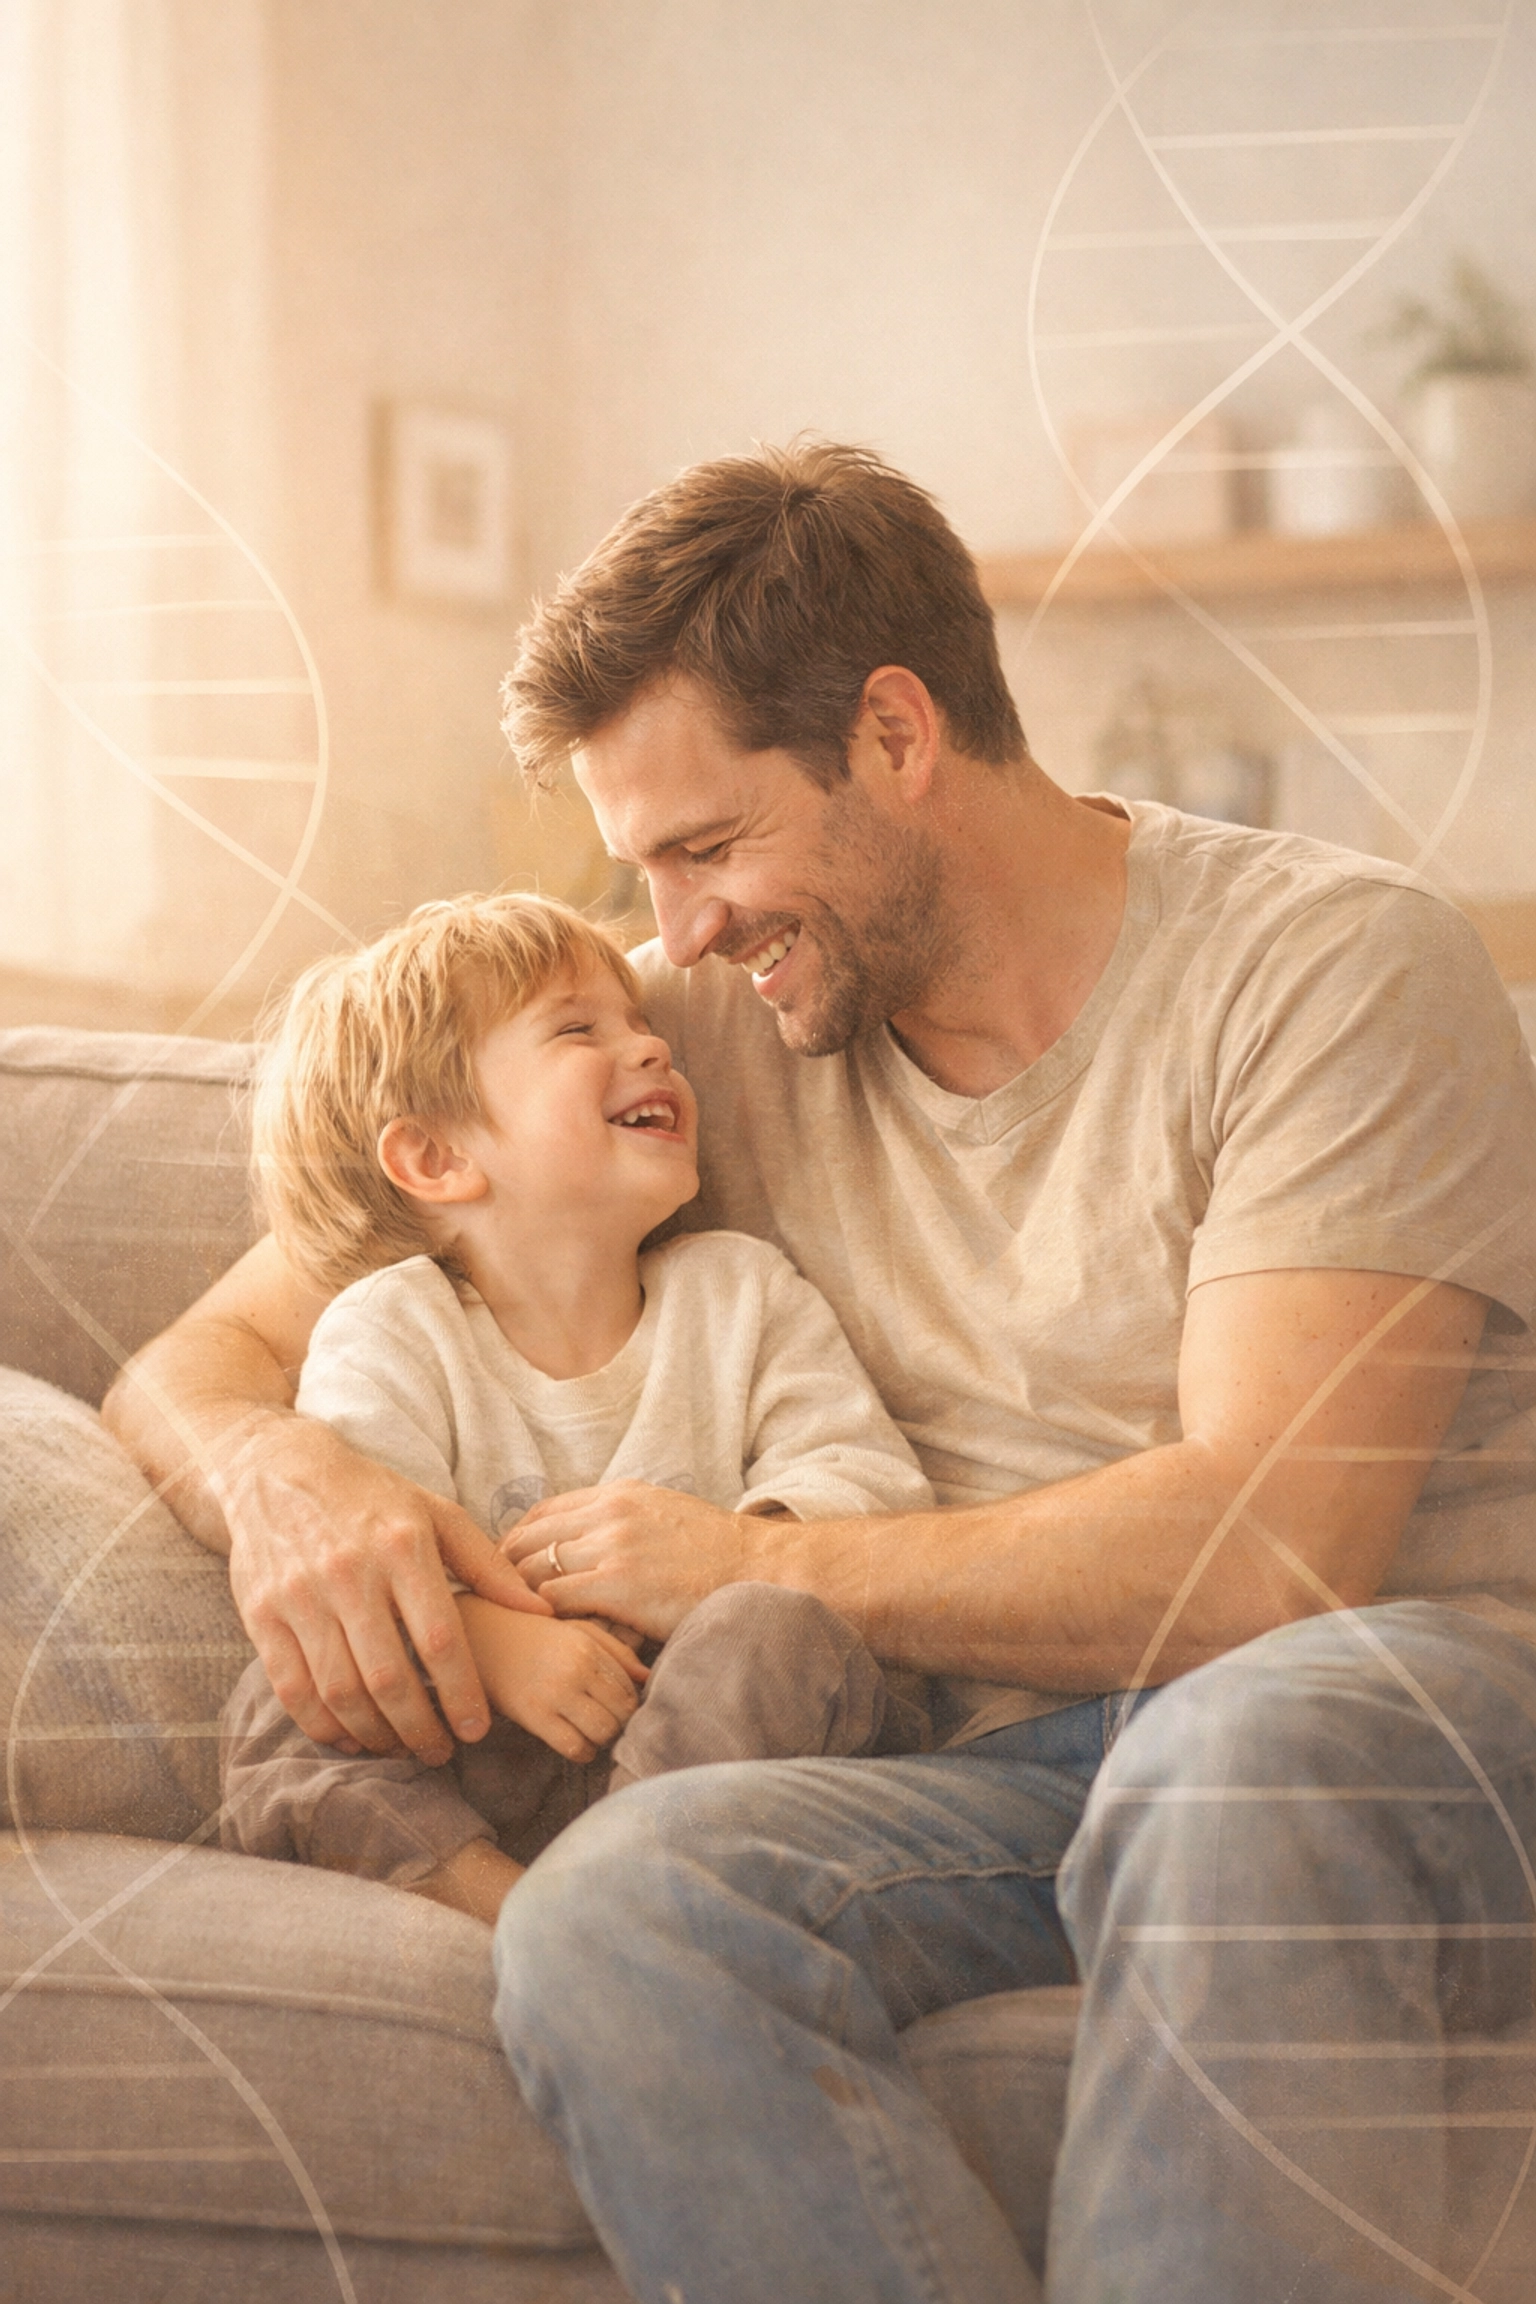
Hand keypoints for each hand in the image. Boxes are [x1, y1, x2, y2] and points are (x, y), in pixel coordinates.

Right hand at [223, 1411, 551, 1764]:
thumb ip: (488, 1566)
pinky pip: (292, 1689)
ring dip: (375, 1734)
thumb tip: (542, 1612)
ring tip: (401, 1748)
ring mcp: (300, 1597)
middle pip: (389, 1678)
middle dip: (420, 1729)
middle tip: (441, 1752)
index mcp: (401, 1547)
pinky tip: (350, 1737)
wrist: (278, 1471)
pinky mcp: (262, 1615)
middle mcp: (349, 1573)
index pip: (440, 1639)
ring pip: (340, 1691)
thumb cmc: (371, 1498)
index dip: (461, 1694)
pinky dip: (322, 1725)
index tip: (477, 1729)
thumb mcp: (436, 1515)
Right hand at [457, 1598, 648, 1761]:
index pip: (630, 1690)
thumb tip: (648, 1677)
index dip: (630, 1703)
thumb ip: (616, 1652)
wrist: (481, 1637)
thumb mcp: (577, 1631)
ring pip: (602, 1733)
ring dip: (602, 1738)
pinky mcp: (533, 1716)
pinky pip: (574, 1748)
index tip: (618, 1706)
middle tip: (608, 1721)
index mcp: (589, 1648)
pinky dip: (583, 1751)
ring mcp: (554, 1695)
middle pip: (621, 1715)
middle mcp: (575, 1671)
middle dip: (619, 1723)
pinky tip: (577, 1741)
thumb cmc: (534, 1634)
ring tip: (592, 1730)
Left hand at [508, 1481, 753, 1639]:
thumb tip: (588, 1540)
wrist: (759, 1567)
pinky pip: (556, 1599)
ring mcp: (612, 1547)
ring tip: (511, 1624)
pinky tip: (543, 1634)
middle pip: (529, 1538)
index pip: (542, 1512)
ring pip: (535, 1570)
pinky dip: (544, 1617)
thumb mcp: (664, 1513)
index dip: (514, 1542)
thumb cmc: (717, 1552)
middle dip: (503, 1571)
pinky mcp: (619, 1585)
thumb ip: (623, 1519)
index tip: (502, 1569)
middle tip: (493, 1602)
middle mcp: (609, 1512)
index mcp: (618, 1494)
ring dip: (519, 1598)